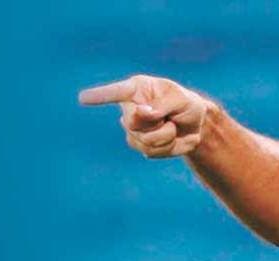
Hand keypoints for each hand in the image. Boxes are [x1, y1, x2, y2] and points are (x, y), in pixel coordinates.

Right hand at [78, 74, 209, 157]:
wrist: (195, 124)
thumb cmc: (186, 104)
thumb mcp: (181, 100)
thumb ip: (163, 105)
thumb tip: (141, 112)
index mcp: (136, 89)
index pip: (116, 92)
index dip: (100, 95)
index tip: (83, 98)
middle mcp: (129, 107)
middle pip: (133, 124)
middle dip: (158, 126)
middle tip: (171, 119)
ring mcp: (132, 128)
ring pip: (143, 141)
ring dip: (166, 137)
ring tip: (173, 127)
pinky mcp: (140, 144)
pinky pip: (151, 152)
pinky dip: (170, 148)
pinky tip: (174, 138)